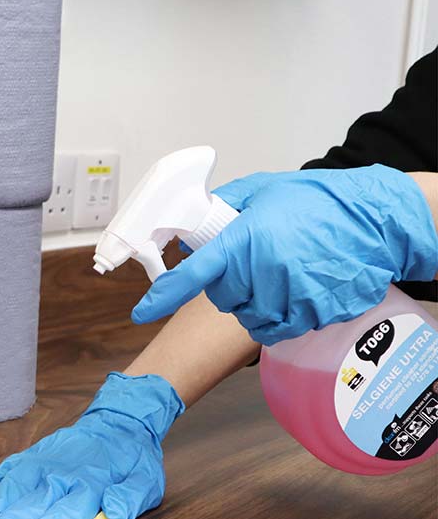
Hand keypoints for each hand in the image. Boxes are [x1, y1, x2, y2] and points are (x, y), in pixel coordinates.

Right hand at [0, 373, 183, 518]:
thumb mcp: (147, 482)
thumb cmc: (131, 461)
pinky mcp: (30, 458)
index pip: (70, 508)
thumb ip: (131, 498)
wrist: (118, 422)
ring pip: (12, 484)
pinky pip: (3, 471)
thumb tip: (117, 510)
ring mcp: (41, 464)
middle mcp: (61, 474)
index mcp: (91, 485)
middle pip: (33, 500)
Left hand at [132, 165, 437, 345]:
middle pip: (224, 297)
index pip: (195, 273)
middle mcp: (264, 271)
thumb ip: (226, 204)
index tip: (143, 310)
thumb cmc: (320, 202)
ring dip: (254, 303)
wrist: (375, 219)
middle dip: (229, 284)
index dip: (164, 295)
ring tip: (275, 276)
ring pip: (250, 316)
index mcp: (245, 240)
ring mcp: (290, 296)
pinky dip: (280, 317)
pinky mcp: (314, 313)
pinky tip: (291, 293)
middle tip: (251, 263)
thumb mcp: (264, 190)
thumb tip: (197, 222)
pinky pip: (281, 328)